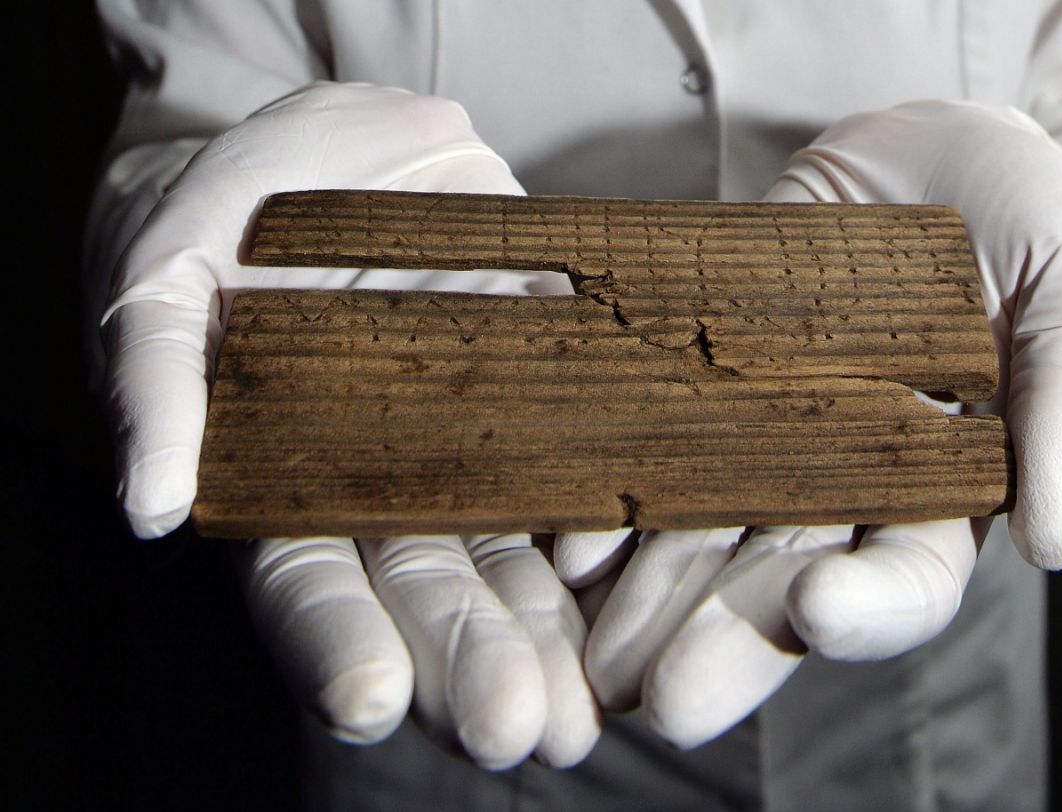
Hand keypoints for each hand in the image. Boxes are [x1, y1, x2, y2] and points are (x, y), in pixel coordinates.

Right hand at [102, 82, 597, 767]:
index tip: (367, 701)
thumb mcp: (169, 269)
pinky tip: (631, 560)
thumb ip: (156, 378)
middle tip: (517, 729)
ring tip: (585, 706)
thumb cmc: (232, 210)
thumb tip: (150, 503)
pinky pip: (589, 450)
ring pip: (516, 545)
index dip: (336, 643)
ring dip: (550, 630)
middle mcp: (393, 477)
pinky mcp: (550, 379)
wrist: (346, 153)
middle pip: (431, 585)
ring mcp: (480, 434)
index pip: (310, 581)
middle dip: (469, 658)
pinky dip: (609, 506)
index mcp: (289, 474)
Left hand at [557, 100, 1061, 747]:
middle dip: (726, 638)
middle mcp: (842, 484)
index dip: (868, 603)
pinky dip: (613, 493)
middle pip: (783, 581)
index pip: (909, 576)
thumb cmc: (1024, 222)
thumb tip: (1052, 547)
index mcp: (940, 492)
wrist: (929, 157)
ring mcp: (767, 436)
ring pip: (705, 530)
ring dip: (649, 594)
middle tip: (668, 700)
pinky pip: (656, 443)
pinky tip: (569, 538)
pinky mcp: (706, 381)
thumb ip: (1059, 411)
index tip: (817, 610)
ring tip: (593, 647)